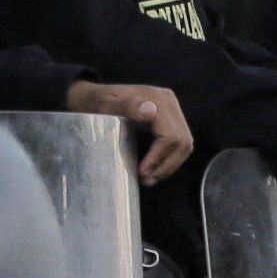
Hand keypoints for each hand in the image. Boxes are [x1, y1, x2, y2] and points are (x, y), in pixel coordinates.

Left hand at [68, 77, 193, 183]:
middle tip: (146, 181)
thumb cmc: (95, 102)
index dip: (159, 158)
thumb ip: (126, 106)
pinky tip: (154, 168)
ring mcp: (172, 110)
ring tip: (150, 179)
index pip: (170, 135)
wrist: (92, 96)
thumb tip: (150, 111)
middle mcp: (169, 102)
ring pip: (184, 144)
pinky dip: (170, 159)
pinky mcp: (169, 118)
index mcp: (158, 98)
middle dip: (167, 165)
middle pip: (182, 141)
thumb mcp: (104, 104)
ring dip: (170, 165)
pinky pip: (179, 143)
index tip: (142, 173)